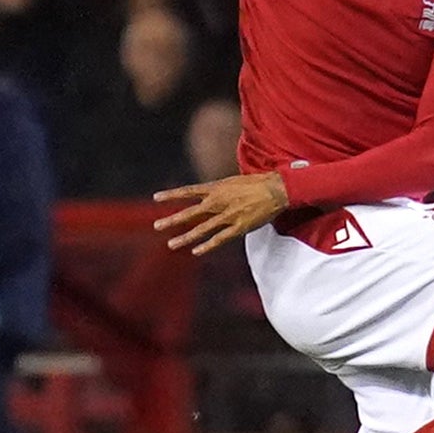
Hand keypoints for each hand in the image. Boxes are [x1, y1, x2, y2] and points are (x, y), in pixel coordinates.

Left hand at [153, 172, 288, 255]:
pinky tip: (196, 251)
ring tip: (171, 244)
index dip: (172, 194)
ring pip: (202, 228)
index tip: (156, 198)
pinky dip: (207, 245)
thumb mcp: (235, 181)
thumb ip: (222, 189)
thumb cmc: (259, 182)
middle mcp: (218, 202)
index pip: (189, 191)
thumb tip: (215, 192)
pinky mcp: (239, 227)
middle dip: (173, 219)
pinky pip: (220, 238)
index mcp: (217, 188)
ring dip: (185, 237)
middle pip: (191, 212)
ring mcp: (228, 216)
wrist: (277, 189)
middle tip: (157, 226)